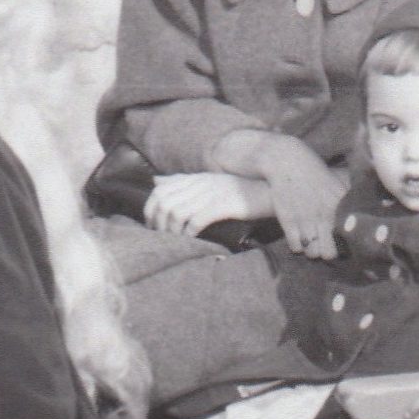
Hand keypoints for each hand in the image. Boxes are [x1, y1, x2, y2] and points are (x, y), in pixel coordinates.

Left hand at [143, 172, 272, 237]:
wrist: (268, 191)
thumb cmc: (239, 191)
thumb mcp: (209, 180)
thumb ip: (182, 180)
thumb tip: (156, 181)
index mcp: (196, 178)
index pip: (160, 190)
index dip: (150, 209)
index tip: (151, 225)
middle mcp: (200, 184)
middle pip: (165, 202)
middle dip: (158, 222)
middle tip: (160, 237)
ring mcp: (210, 194)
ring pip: (177, 212)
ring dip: (171, 230)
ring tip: (174, 240)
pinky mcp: (221, 205)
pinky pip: (196, 220)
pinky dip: (188, 232)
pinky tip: (190, 240)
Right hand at [249, 135, 346, 258]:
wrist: (286, 162)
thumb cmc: (314, 174)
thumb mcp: (336, 185)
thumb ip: (346, 204)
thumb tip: (358, 222)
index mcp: (339, 206)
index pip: (347, 238)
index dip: (345, 245)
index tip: (342, 243)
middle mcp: (323, 215)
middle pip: (329, 253)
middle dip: (328, 253)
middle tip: (325, 246)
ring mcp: (305, 220)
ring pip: (312, 253)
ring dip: (312, 251)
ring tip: (312, 243)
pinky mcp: (288, 221)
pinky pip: (295, 247)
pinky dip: (297, 247)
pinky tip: (299, 238)